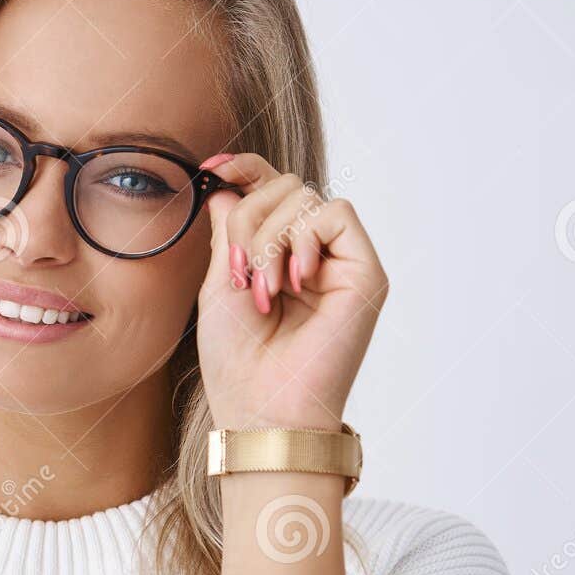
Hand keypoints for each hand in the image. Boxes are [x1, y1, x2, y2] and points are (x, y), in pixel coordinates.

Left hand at [196, 153, 387, 431]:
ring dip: (268, 239)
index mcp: (277, 253)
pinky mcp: (365, 271)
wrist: (262, 405)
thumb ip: (229, 231)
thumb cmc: (238, 359)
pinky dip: (302, 239)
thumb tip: (227, 186)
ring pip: (304, 196)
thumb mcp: (220, 283)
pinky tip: (293, 281)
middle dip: (248, 220)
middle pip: (283, 186)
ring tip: (263, 291)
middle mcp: (312, 252)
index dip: (244, 169)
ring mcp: (340, 260)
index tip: (210, 169)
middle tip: (238, 275)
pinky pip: (335, 213)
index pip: (269, 188)